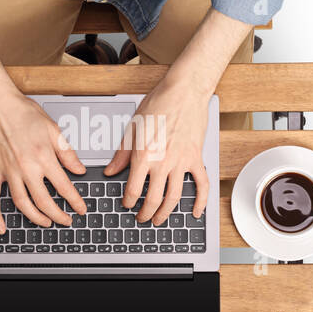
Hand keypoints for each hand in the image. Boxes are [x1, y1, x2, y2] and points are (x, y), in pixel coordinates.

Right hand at [0, 88, 86, 235]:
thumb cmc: (22, 111)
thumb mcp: (52, 128)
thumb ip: (67, 152)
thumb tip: (79, 169)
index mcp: (44, 156)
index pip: (64, 186)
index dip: (75, 201)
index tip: (81, 209)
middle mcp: (26, 167)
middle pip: (44, 201)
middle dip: (58, 215)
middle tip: (66, 221)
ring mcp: (8, 171)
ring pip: (22, 204)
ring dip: (35, 218)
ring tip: (46, 223)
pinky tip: (2, 227)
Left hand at [105, 77, 209, 223]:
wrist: (184, 91)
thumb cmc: (159, 104)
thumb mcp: (133, 128)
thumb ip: (122, 154)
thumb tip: (111, 171)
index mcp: (144, 155)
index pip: (133, 190)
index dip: (128, 202)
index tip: (127, 205)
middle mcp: (163, 162)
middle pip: (153, 199)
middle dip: (145, 213)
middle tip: (141, 218)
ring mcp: (182, 162)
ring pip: (174, 198)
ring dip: (165, 213)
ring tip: (159, 220)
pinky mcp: (196, 159)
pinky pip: (201, 185)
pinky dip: (200, 202)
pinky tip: (195, 213)